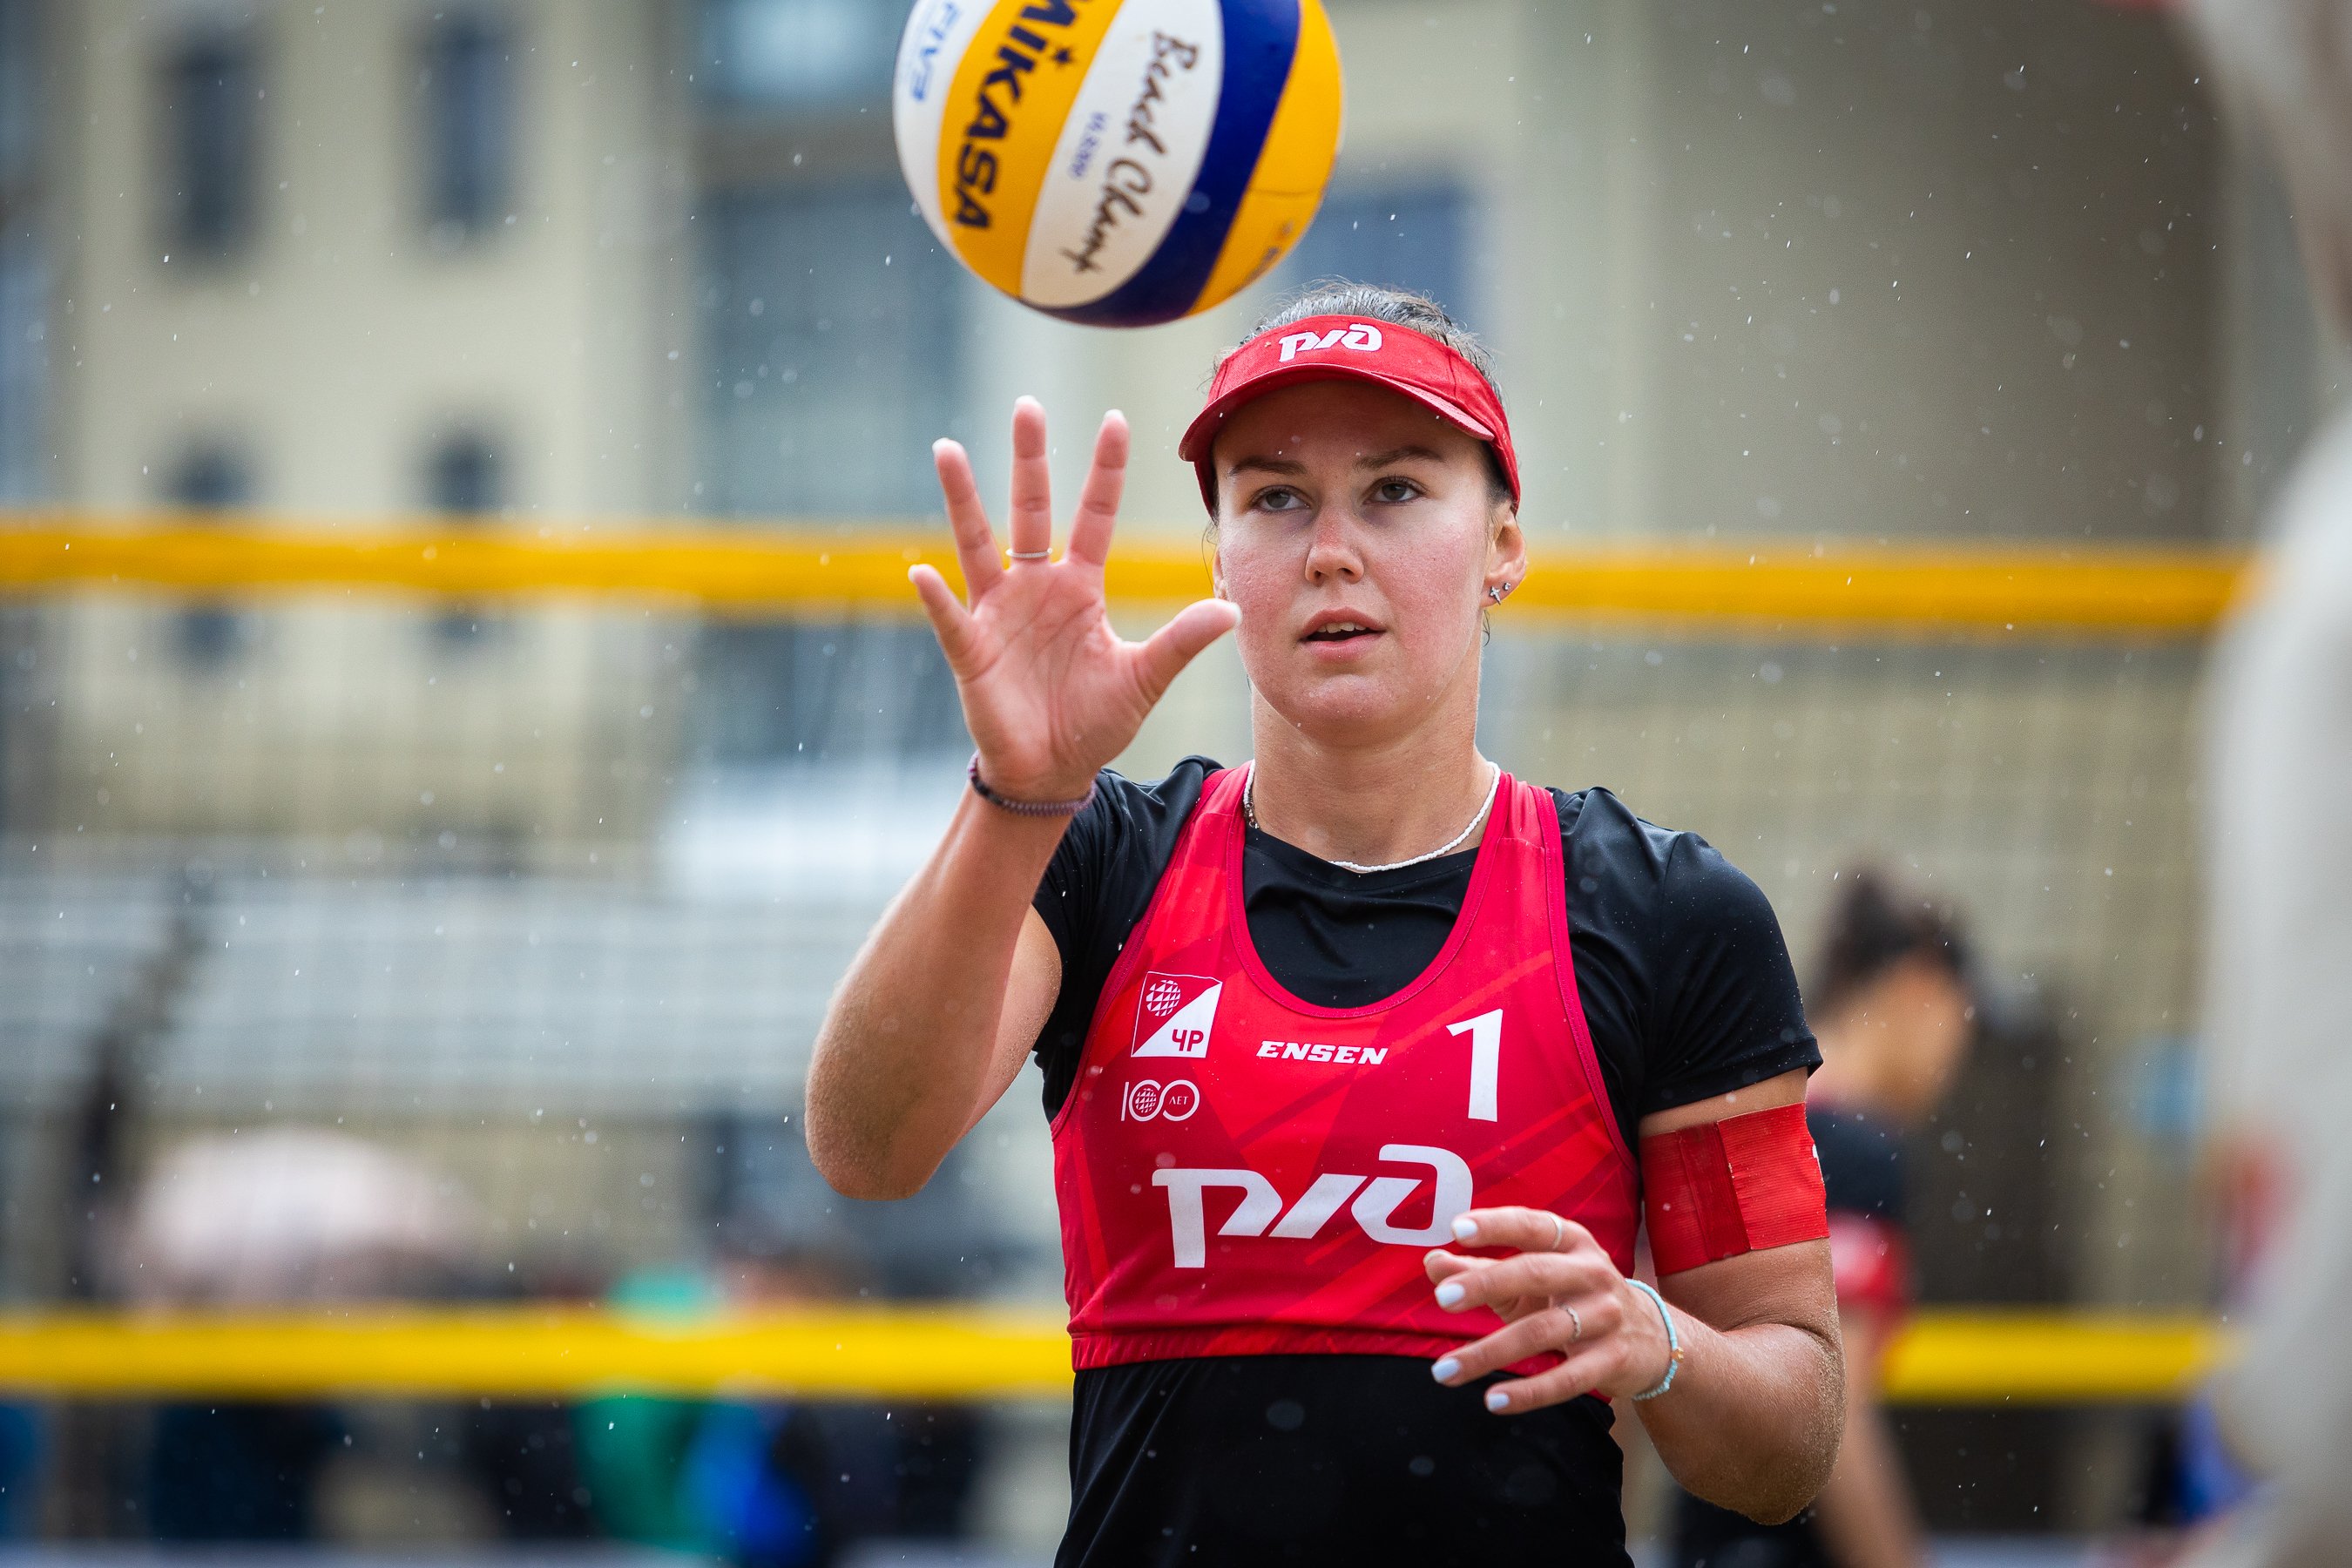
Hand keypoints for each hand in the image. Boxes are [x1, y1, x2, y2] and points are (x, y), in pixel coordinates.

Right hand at [911, 398, 1239, 799]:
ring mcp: (999, 614)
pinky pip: (951, 618)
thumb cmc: (1095, 721)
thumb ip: (1180, 641)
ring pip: (978, 544)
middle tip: (1028, 405)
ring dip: (963, 500)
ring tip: (948, 450)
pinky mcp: (972, 650)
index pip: (1094, 516)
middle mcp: (1036, 588)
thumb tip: (1230, 608)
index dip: (1105, 472)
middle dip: (1030, 460)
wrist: (1052, 771)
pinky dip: (936, 596)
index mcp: (1080, 587)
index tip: (1114, 419)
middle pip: (1030, 510)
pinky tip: (923, 571)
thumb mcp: (1144, 678)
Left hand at [1424, 1206, 1674, 1413]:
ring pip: (1543, 1331)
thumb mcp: (1531, 1279)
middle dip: (1487, 1283)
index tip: (1456, 1228)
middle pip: (1536, 1273)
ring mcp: (1606, 1316)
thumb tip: (1432, 1264)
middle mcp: (1592, 1273)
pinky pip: (1567, 1378)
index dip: (1496, 1225)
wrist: (1650, 1337)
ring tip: (1443, 1371)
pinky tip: (1492, 1400)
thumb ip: (1481, 1269)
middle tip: (1442, 1299)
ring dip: (1489, 1353)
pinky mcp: (1613, 1360)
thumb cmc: (1573, 1297)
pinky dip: (1528, 1392)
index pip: (1532, 1225)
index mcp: (1572, 1242)